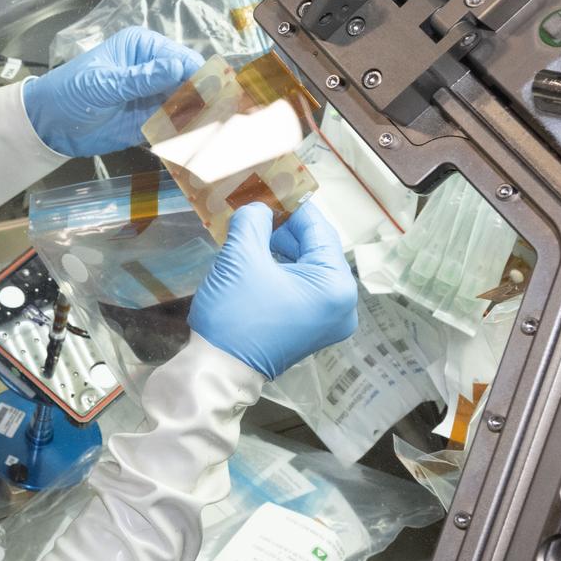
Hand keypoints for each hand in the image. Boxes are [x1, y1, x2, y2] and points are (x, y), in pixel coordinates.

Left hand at [22, 27, 203, 156]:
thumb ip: (142, 78)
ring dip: (200, 118)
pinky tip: (196, 143)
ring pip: (189, 104)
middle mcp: (154, 67)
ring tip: (214, 134)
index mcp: (143, 47)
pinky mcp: (151, 119)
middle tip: (221, 118)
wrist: (49, 124)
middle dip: (206, 99)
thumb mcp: (105, 84)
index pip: (182, 59)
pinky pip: (175, 125)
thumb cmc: (70, 93)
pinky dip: (186, 133)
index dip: (201, 76)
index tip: (216, 96)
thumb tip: (179, 67)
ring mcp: (154, 94)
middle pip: (192, 81)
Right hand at [189, 200, 356, 378]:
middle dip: (284, 231)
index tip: (270, 189)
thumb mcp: (241, 257)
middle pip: (315, 251)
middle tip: (255, 212)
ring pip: (307, 270)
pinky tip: (256, 262)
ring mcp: (328, 322)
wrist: (218, 372)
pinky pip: (302, 290)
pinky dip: (282, 273)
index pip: (319, 231)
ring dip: (280, 251)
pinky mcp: (310, 332)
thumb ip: (253, 221)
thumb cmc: (235, 314)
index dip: (292, 207)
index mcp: (336, 286)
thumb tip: (258, 208)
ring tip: (250, 236)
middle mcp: (343, 306)